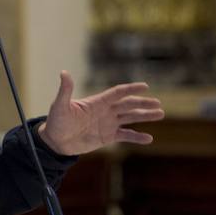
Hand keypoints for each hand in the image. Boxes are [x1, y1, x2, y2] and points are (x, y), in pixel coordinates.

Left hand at [38, 71, 163, 155]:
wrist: (55, 141)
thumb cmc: (56, 121)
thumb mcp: (60, 106)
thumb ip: (65, 91)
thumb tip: (64, 72)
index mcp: (97, 102)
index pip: (117, 93)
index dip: (131, 89)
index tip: (145, 86)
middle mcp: (105, 111)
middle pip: (128, 105)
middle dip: (143, 103)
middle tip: (158, 104)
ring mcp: (108, 123)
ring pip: (130, 118)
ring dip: (145, 116)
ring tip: (160, 114)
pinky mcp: (107, 136)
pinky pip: (126, 135)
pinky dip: (137, 137)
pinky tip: (149, 138)